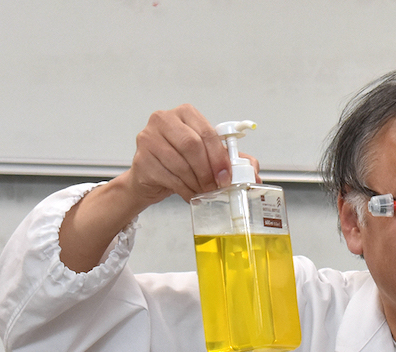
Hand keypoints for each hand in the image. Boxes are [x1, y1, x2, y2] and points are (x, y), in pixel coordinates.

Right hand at [122, 104, 260, 204]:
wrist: (152, 176)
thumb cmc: (182, 161)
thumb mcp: (208, 156)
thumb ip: (231, 159)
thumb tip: (253, 170)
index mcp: (185, 113)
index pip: (206, 132)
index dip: (219, 157)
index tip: (227, 176)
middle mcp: (164, 120)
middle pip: (191, 146)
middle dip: (208, 171)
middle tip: (215, 187)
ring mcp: (148, 138)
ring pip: (180, 164)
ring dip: (196, 182)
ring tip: (203, 192)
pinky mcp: (141, 159)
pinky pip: (169, 177)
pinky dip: (184, 190)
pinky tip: (189, 193)